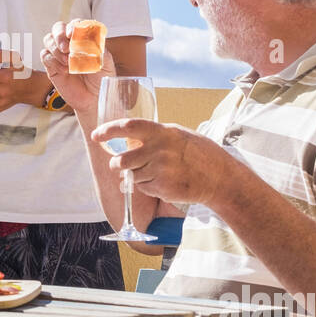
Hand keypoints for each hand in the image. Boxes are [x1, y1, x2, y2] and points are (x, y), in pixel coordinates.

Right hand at [41, 20, 116, 112]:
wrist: (94, 99)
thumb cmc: (102, 79)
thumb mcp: (105, 63)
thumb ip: (98, 49)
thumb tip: (87, 39)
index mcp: (84, 38)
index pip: (75, 24)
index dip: (73, 26)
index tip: (73, 33)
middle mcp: (70, 43)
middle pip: (58, 28)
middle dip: (59, 35)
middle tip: (66, 47)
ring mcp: (59, 54)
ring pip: (48, 39)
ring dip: (56, 48)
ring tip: (68, 61)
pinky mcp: (51, 66)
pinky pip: (45, 56)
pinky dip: (53, 61)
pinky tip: (64, 70)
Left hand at [89, 119, 235, 207]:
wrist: (219, 177)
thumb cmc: (199, 153)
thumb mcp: (178, 135)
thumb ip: (154, 136)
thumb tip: (127, 140)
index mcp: (162, 132)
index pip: (128, 127)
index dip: (108, 131)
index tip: (96, 136)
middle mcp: (159, 151)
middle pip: (122, 160)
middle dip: (117, 165)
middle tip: (120, 165)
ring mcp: (161, 171)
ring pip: (131, 177)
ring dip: (135, 177)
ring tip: (153, 173)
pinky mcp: (163, 189)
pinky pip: (142, 189)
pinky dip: (146, 187)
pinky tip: (162, 182)